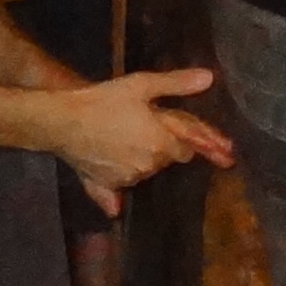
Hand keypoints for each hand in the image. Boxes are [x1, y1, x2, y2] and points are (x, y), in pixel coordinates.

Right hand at [45, 67, 236, 213]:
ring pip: (146, 171)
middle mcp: (149, 164)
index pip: (189, 148)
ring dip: (146, 159)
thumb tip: (209, 78)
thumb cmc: (103, 100)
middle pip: (169, 159)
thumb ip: (176, 84)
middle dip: (168, 146)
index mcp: (161, 142)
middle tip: (156, 129)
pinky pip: (117, 193)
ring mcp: (127, 178)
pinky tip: (116, 207)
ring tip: (131, 140)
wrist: (62, 121)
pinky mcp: (106, 186)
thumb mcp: (141, 85)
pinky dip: (119, 192)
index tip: (223, 152)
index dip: (200, 144)